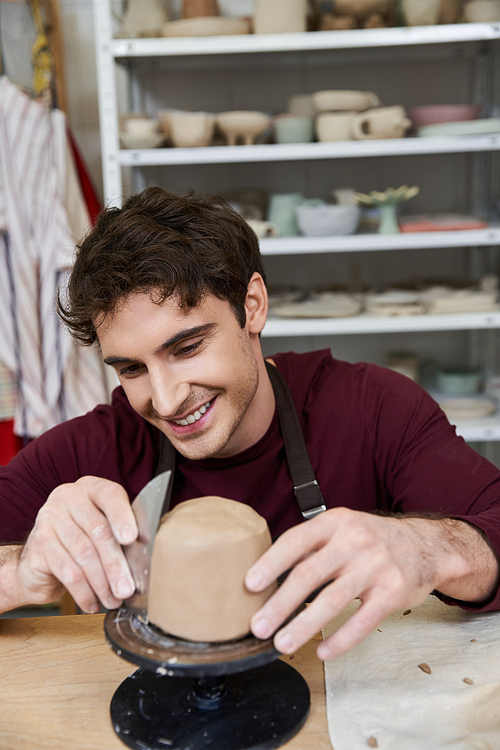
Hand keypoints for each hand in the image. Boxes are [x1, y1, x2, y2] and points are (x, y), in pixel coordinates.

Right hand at [15, 476, 137, 612]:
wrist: (41, 560)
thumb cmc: (83, 541)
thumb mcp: (104, 529)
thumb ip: (123, 533)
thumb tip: (148, 555)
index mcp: (91, 488)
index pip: (110, 495)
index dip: (123, 516)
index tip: (132, 538)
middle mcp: (68, 497)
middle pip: (98, 531)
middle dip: (116, 564)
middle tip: (128, 588)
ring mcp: (49, 518)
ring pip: (84, 554)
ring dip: (102, 583)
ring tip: (114, 600)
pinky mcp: (37, 543)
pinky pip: (67, 571)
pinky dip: (83, 592)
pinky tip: (92, 604)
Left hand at [245, 508, 481, 660]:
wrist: (426, 545)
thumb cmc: (372, 539)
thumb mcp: (342, 527)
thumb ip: (312, 545)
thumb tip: (268, 575)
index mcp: (335, 522)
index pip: (296, 541)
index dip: (270, 563)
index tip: (249, 584)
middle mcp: (354, 541)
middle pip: (308, 575)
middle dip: (279, 604)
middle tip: (258, 626)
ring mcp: (375, 566)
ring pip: (332, 601)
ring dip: (303, 626)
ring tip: (281, 644)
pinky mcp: (393, 592)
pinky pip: (362, 621)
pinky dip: (340, 639)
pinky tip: (322, 650)